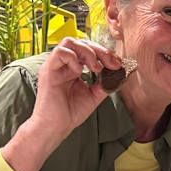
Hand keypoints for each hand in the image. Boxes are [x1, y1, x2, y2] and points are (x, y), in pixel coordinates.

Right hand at [2, 38, 123, 170]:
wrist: (55, 127)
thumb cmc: (70, 113)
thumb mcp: (94, 95)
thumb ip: (106, 83)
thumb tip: (122, 73)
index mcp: (74, 68)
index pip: (89, 49)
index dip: (104, 53)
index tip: (117, 64)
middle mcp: (64, 64)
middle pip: (81, 42)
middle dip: (99, 50)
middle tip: (111, 63)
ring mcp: (55, 66)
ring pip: (69, 42)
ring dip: (87, 52)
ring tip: (95, 68)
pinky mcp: (48, 70)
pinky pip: (60, 52)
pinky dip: (73, 59)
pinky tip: (80, 72)